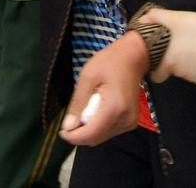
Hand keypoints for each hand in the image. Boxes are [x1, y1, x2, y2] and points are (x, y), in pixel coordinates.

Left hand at [59, 31, 148, 145]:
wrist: (133, 56)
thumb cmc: (110, 62)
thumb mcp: (88, 76)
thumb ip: (78, 103)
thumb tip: (68, 126)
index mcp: (114, 108)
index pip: (90, 135)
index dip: (73, 136)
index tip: (62, 130)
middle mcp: (125, 120)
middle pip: (96, 139)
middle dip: (80, 132)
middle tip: (73, 116)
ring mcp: (130, 122)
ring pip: (102, 137)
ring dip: (90, 129)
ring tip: (88, 107)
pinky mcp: (131, 121)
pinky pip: (110, 131)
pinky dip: (100, 126)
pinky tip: (98, 109)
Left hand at [141, 8, 195, 84]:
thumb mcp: (178, 18)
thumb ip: (157, 17)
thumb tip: (143, 19)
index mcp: (169, 61)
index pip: (156, 74)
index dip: (157, 66)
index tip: (161, 56)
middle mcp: (180, 74)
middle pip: (172, 69)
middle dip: (175, 58)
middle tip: (183, 43)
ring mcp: (195, 78)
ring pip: (187, 71)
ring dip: (188, 60)